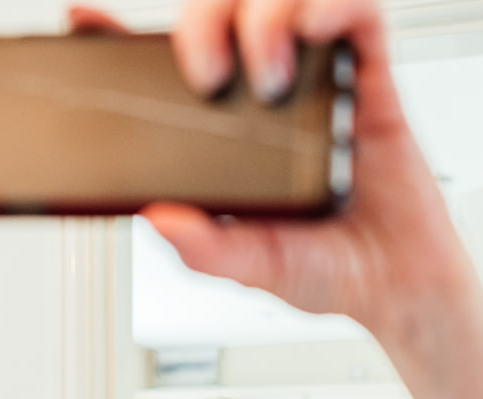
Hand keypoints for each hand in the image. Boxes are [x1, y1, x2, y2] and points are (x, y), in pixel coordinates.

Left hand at [135, 0, 477, 344]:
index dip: (119, 34)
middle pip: (220, 9)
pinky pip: (356, 9)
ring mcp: (316, 79)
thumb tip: (158, 218)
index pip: (166, 62)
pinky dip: (329, 4)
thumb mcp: (248, 267)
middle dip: (200, 22)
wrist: (399, 286)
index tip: (83, 21)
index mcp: (225, 131)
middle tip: (204, 77)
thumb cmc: (326, 268)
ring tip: (268, 78)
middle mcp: (265, 93)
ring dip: (263, 16)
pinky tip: (313, 31)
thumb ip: (204, 246)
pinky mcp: (367, 77)